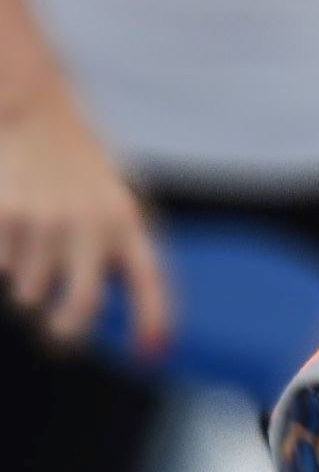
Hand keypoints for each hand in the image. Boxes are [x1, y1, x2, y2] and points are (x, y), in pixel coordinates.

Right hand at [0, 79, 171, 357]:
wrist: (36, 117)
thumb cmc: (84, 180)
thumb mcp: (118, 210)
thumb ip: (128, 266)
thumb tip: (147, 343)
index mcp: (126, 224)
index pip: (148, 283)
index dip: (150, 322)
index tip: (148, 353)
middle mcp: (89, 223)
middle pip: (82, 305)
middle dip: (68, 333)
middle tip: (59, 335)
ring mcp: (46, 220)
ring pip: (32, 294)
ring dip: (30, 290)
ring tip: (35, 253)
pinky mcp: (7, 216)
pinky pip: (3, 270)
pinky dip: (6, 265)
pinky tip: (15, 234)